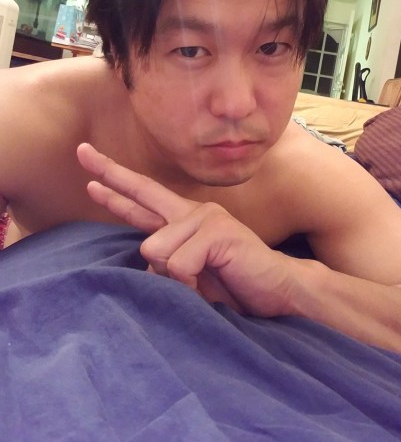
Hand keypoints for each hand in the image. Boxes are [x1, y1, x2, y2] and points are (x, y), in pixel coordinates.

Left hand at [77, 143, 298, 316]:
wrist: (278, 290)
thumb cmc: (234, 283)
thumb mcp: (190, 276)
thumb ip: (166, 264)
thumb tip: (148, 259)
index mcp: (184, 221)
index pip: (143, 199)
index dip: (115, 183)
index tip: (89, 165)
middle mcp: (192, 212)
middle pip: (143, 191)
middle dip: (110, 176)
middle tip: (80, 150)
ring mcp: (206, 217)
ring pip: (154, 250)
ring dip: (173, 279)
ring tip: (201, 283)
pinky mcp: (218, 231)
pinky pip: (178, 264)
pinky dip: (188, 285)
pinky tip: (209, 282)